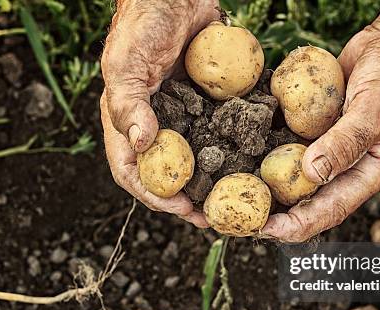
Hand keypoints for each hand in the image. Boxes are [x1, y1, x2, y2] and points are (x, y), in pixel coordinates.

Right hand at [100, 0, 218, 226]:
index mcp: (128, 122)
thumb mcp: (127, 62)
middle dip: (188, 199)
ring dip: (213, 182)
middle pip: (168, 174)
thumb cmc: (143, 23)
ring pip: (196, 160)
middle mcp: (156, 125)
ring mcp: (183, 116)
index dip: (154, 195)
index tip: (181, 208)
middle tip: (214, 216)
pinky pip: (219, 132)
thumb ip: (127, 102)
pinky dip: (233, 150)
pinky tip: (253, 162)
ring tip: (235, 199)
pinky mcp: (207, 104)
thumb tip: (141, 145)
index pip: (133, 171)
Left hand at [262, 4, 379, 241]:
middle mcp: (344, 168)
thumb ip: (346, 142)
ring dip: (267, 188)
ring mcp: (326, 149)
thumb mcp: (374, 109)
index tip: (268, 230)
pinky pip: (288, 147)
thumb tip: (312, 173)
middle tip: (241, 218)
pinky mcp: (312, 131)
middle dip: (276, 214)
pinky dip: (267, 154)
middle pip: (307, 201)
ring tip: (235, 196)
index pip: (331, 209)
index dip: (299, 224)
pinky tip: (242, 157)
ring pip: (293, 178)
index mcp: (366, 173)